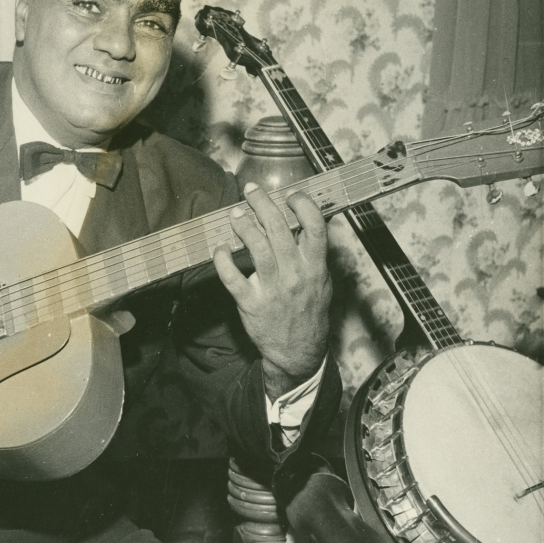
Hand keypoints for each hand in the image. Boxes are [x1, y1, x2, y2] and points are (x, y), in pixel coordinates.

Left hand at [212, 181, 331, 399]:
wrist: (298, 352)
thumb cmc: (309, 312)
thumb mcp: (322, 283)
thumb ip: (316, 254)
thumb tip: (311, 222)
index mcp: (315, 267)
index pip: (315, 227)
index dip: (303, 205)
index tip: (292, 195)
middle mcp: (295, 275)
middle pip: (278, 229)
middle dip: (263, 203)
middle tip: (251, 191)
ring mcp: (272, 289)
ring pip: (255, 247)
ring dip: (243, 225)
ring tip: (235, 213)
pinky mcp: (251, 302)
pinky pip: (232, 276)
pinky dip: (222, 259)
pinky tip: (220, 248)